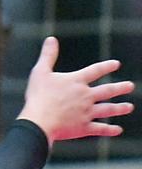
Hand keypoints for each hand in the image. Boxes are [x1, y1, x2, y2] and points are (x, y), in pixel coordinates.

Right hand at [18, 37, 134, 142]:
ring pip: (107, 109)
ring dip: (120, 108)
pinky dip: (110, 130)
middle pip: (107, 91)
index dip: (106, 66)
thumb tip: (51, 39)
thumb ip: (48, 55)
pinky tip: (118, 129)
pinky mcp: (83, 127)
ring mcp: (86, 112)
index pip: (95, 71)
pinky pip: (100, 128)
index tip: (116, 64)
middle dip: (120, 88)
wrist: (40, 121)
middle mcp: (85, 96)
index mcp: (76, 81)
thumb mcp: (40, 72)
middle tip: (130, 86)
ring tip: (129, 107)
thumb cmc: (38, 96)